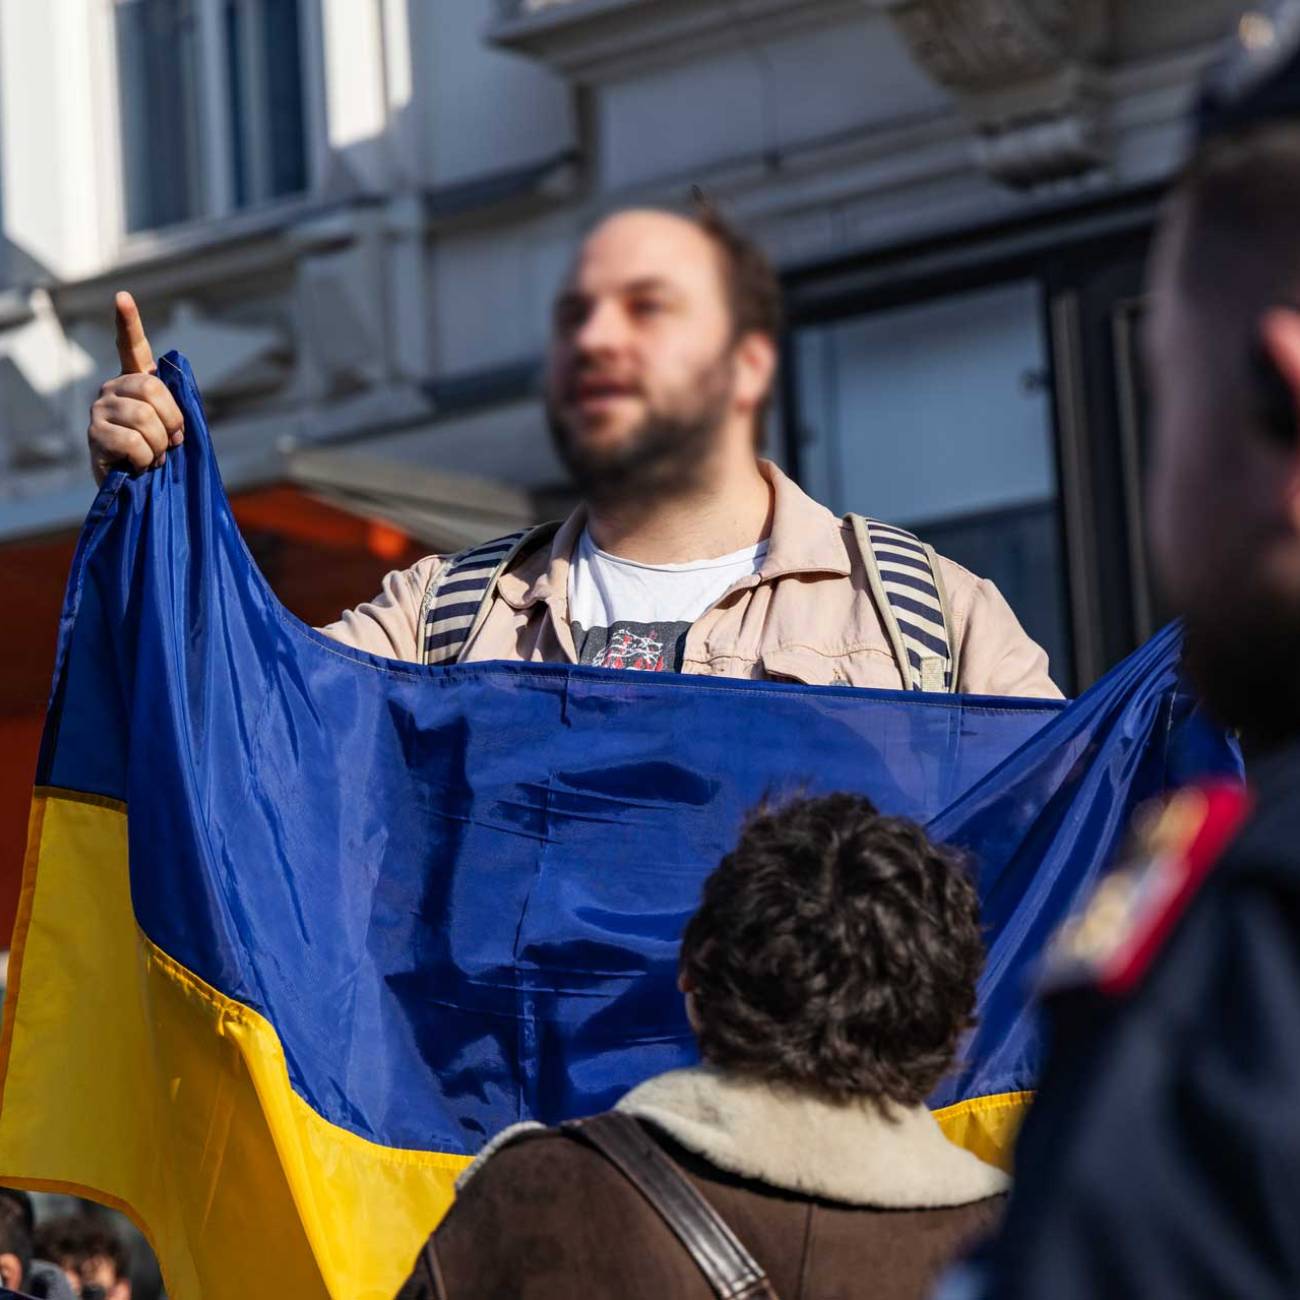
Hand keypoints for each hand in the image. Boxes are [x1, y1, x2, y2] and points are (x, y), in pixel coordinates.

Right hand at [87, 291, 184, 484]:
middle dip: (172, 421)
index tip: (122, 297)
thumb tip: (177, 421)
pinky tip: (139, 466)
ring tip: (154, 457)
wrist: (137, 489)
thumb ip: (177, 412)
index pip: (131, 347)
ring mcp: (100, 410)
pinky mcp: (94, 435)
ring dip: (159, 446)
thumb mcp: (174, 430)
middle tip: (171, 442)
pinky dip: (146, 460)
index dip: (128, 323)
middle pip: (151, 389)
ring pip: (143, 419)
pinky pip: (133, 443)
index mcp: (135, 383)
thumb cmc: (160, 456)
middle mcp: (112, 389)